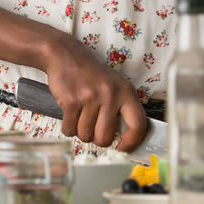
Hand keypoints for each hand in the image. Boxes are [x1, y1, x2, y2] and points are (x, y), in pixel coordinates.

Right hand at [40, 33, 147, 151]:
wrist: (65, 55)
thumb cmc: (90, 74)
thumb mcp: (114, 85)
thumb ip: (121, 108)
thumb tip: (124, 139)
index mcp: (126, 92)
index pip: (138, 125)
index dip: (131, 142)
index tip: (123, 148)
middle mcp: (110, 94)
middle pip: (105, 137)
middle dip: (96, 139)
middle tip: (93, 128)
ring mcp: (90, 97)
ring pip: (85, 135)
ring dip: (80, 131)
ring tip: (80, 115)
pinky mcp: (72, 101)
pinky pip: (69, 129)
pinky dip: (67, 127)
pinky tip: (70, 114)